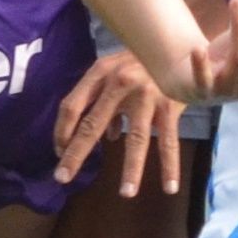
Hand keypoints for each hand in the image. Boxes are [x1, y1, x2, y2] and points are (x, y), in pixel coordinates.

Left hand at [51, 48, 186, 195]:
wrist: (179, 44)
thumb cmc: (142, 61)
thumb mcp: (116, 71)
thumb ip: (104, 100)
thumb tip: (106, 137)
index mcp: (100, 73)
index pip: (71, 106)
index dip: (62, 132)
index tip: (58, 153)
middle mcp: (119, 83)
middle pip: (92, 125)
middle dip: (76, 155)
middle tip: (63, 177)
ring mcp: (146, 95)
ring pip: (135, 139)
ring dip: (131, 169)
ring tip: (125, 193)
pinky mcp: (170, 105)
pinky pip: (168, 142)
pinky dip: (169, 166)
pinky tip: (169, 187)